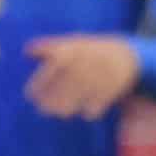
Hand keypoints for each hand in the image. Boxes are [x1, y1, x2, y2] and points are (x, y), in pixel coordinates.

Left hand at [24, 35, 141, 119]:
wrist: (129, 55)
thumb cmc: (94, 50)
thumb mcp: (74, 42)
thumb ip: (50, 47)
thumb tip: (26, 50)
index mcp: (76, 50)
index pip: (53, 67)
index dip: (40, 82)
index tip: (30, 95)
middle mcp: (87, 62)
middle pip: (65, 85)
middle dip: (51, 99)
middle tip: (42, 108)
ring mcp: (101, 75)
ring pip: (79, 96)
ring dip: (66, 107)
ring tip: (59, 112)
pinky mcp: (113, 89)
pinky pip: (98, 104)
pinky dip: (91, 111)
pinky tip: (86, 113)